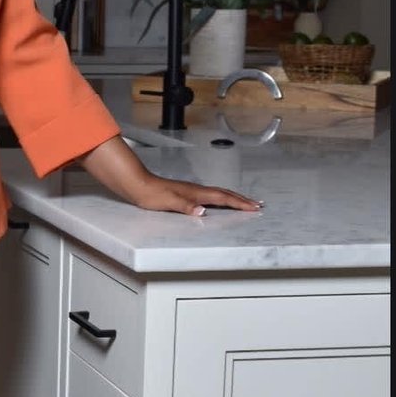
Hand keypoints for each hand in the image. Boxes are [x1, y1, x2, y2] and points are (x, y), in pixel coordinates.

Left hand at [126, 176, 261, 217]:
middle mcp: (197, 190)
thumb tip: (203, 212)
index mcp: (196, 193)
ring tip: (244, 203)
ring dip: (233, 198)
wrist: (138, 185)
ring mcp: (192, 191)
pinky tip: (218, 202)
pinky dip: (220, 199)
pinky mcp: (186, 193)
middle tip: (257, 205)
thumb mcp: (169, 202)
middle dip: (242, 200)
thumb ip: (186, 207)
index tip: (254, 207)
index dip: (239, 203)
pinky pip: (210, 196)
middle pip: (225, 194)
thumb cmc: (152, 194)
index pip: (223, 198)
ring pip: (219, 194)